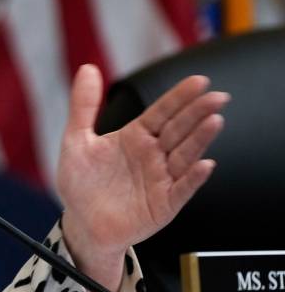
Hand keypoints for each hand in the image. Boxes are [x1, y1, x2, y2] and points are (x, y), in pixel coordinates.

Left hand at [57, 64, 228, 263]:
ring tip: (214, 121)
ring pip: (185, 155)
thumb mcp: (76, 140)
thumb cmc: (81, 183)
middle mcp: (153, 155)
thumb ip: (83, 106)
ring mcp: (161, 178)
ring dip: (200, 140)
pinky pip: (182, 189)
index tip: (199, 81)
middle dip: (198, 113)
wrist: (81, 223)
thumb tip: (87, 68)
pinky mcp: (164, 203)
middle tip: (216, 97)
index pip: (162, 112)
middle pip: (178, 130)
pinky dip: (193, 178)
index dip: (179, 97)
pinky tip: (204, 164)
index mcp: (135, 136)